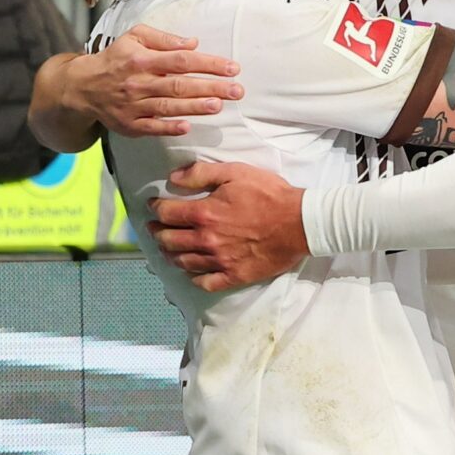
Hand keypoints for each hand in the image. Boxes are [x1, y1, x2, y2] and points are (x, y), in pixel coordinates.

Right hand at [73, 25, 244, 137]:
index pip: (182, 61)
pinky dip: (168, 127)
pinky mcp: (128, 124)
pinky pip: (150, 127)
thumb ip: (163, 38)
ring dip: (194, 107)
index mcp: (143, 59)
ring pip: (168, 106)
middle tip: (237, 91)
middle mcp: (139, 83)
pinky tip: (187, 126)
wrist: (82, 86)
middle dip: (210, 88)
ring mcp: (133, 105)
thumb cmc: (116, 58)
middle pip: (179, 85)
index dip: (208, 64)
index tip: (233, 68)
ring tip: (218, 106)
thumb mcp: (135, 37)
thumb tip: (193, 42)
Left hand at [149, 162, 308, 291]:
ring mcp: (218, 261)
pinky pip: (204, 282)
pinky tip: (192, 272)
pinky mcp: (232, 275)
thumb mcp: (237, 172)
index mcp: (203, 213)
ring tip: (168, 249)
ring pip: (181, 262)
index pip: (166, 213)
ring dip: (170, 254)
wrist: (300, 222)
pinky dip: (193, 278)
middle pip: (168, 240)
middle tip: (155, 228)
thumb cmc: (270, 194)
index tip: (154, 205)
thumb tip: (173, 178)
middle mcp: (204, 240)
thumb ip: (202, 173)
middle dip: (156, 232)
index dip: (155, 208)